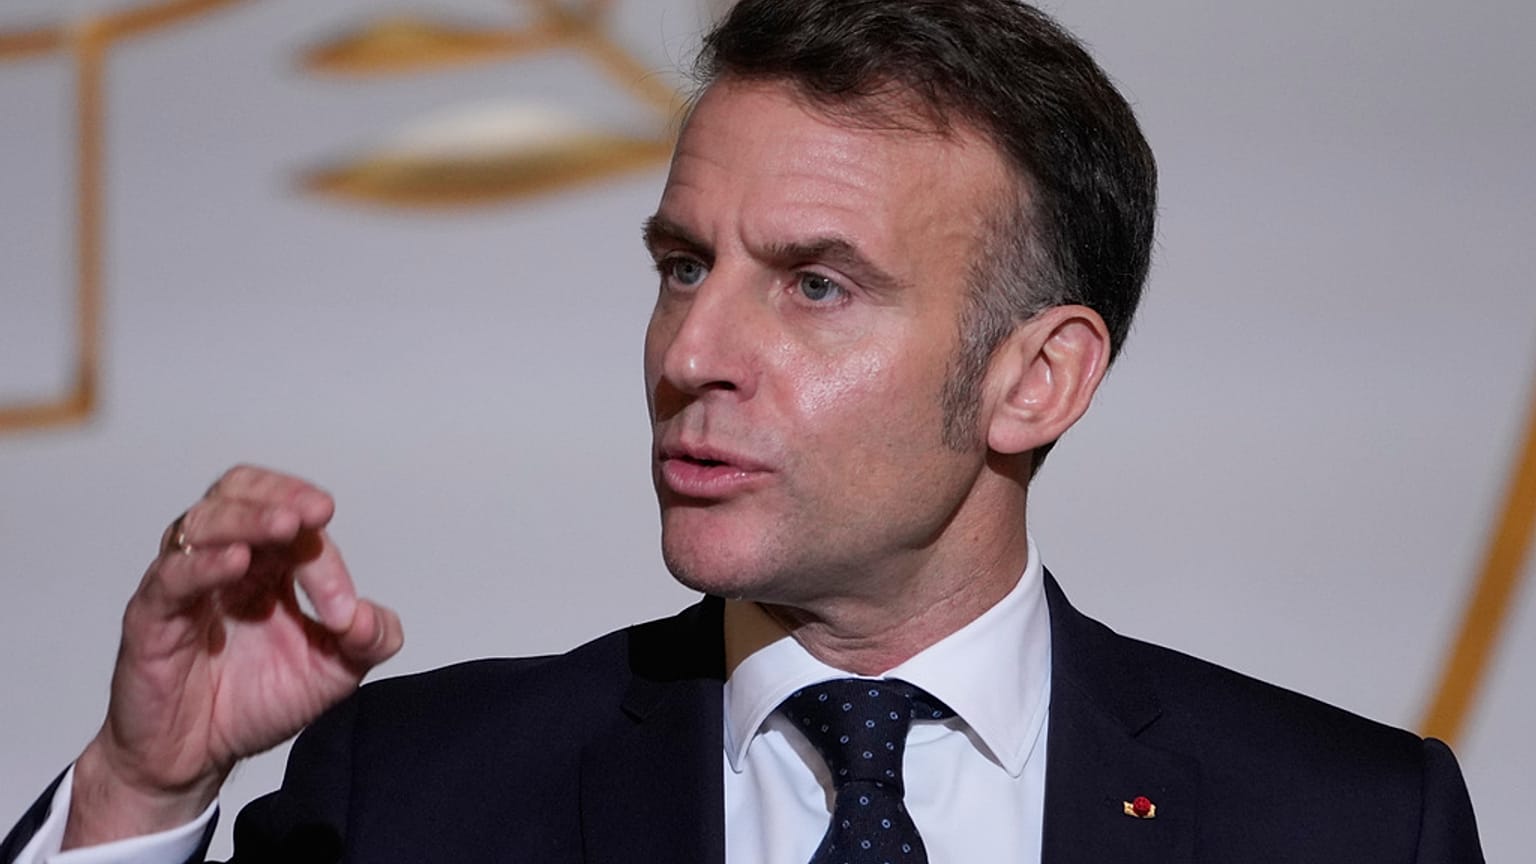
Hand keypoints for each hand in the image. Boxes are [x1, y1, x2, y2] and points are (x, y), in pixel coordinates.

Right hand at [64, 466, 403, 847]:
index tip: (345, 608)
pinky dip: (202, 564)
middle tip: (315, 511)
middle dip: (281, 495)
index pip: (295, 527)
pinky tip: (235, 563)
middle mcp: (224, 562)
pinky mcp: (151, 617)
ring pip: (203, 522)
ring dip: (247, 518)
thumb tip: (371, 617)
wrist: (196, 759)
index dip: (324, 554)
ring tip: (284, 525)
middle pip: (240, 494)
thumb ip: (367, 641)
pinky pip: (170, 577)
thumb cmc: (254, 702)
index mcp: (269, 565)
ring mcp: (185, 584)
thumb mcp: (333, 673)